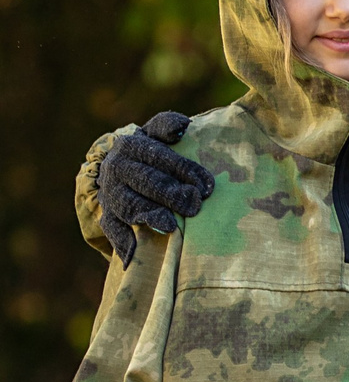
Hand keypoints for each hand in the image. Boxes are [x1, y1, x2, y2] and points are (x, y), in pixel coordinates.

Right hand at [97, 113, 215, 264]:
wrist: (120, 172)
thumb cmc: (152, 154)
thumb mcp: (157, 135)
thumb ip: (167, 126)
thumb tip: (183, 125)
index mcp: (132, 145)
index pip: (158, 155)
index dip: (183, 169)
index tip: (206, 185)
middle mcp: (117, 168)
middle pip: (145, 181)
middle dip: (170, 193)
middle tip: (194, 205)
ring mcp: (111, 194)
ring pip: (129, 205)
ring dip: (149, 215)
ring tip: (170, 226)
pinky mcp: (107, 217)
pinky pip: (113, 231)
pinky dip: (124, 243)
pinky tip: (136, 256)